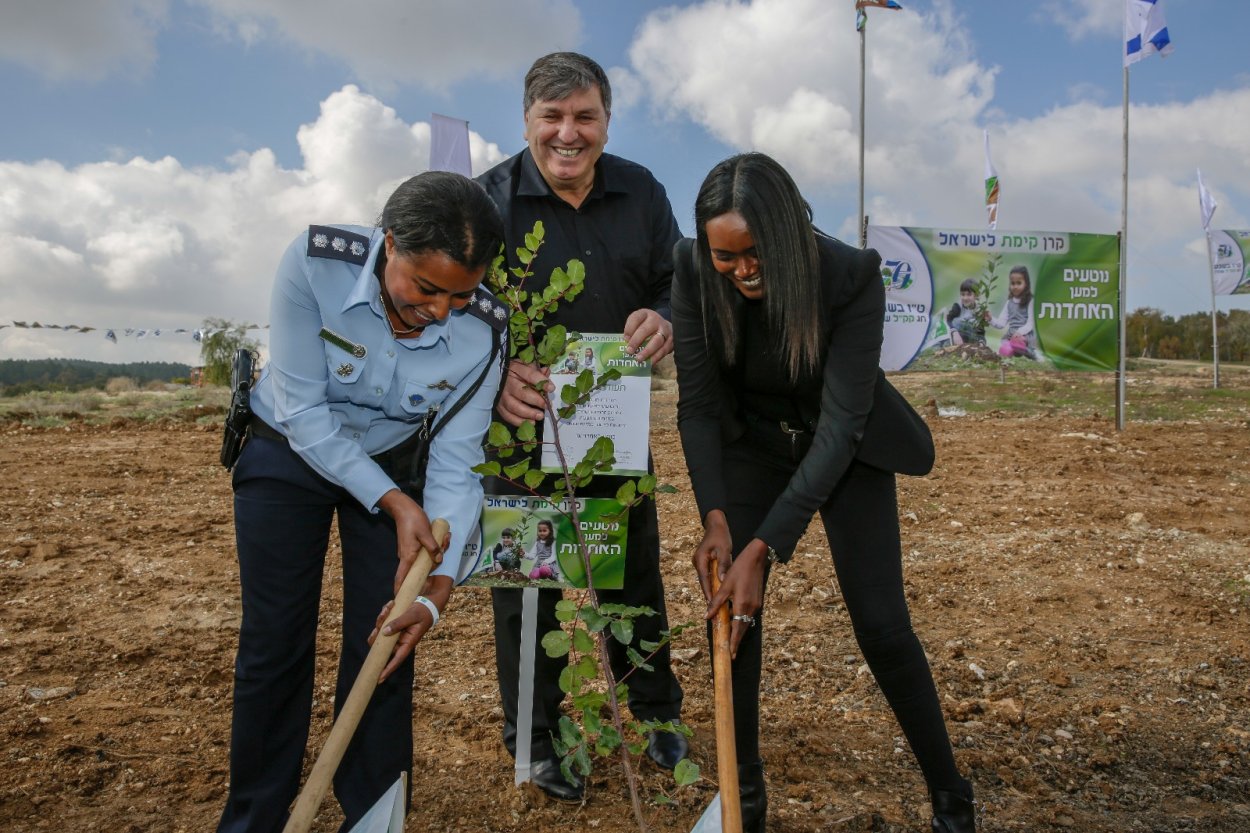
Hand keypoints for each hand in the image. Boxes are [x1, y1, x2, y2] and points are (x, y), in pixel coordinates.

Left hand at [369, 575, 452, 681]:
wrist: (427, 601)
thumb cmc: (423, 611)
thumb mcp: (412, 616)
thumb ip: (399, 623)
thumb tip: (384, 632)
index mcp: (408, 642)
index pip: (397, 659)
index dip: (388, 669)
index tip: (379, 679)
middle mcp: (399, 639)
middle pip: (381, 644)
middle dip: (378, 632)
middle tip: (382, 618)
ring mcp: (395, 631)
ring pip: (379, 631)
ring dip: (381, 618)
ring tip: (389, 607)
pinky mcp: (392, 623)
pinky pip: (382, 621)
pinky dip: (384, 612)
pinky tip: (391, 604)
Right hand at [376, 489, 446, 594]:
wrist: (404, 508)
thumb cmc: (413, 520)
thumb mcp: (426, 533)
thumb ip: (433, 548)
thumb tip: (438, 560)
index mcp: (408, 556)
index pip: (402, 577)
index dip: (401, 589)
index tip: (402, 599)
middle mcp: (407, 556)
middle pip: (420, 568)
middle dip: (436, 560)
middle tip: (445, 543)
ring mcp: (410, 552)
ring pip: (425, 558)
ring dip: (437, 550)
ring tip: (446, 537)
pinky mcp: (414, 546)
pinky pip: (426, 551)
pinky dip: (434, 546)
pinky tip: (443, 537)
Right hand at [496, 360, 551, 425]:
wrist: (494, 376)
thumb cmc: (514, 371)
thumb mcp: (524, 366)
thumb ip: (536, 370)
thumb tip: (546, 371)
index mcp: (515, 369)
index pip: (529, 375)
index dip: (541, 381)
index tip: (551, 388)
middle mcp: (507, 383)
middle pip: (521, 392)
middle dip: (536, 400)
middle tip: (546, 405)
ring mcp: (501, 396)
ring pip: (514, 406)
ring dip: (529, 413)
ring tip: (540, 416)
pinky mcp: (498, 406)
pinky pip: (508, 416)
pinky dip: (519, 421)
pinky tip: (531, 422)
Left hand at [623, 308, 672, 363]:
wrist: (664, 326)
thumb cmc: (646, 326)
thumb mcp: (637, 323)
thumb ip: (631, 330)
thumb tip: (627, 341)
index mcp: (645, 314)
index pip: (636, 318)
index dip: (629, 328)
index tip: (625, 339)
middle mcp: (656, 320)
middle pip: (645, 330)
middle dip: (636, 341)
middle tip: (629, 351)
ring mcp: (665, 330)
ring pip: (656, 341)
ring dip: (647, 351)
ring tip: (638, 359)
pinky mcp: (671, 340)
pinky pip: (664, 350)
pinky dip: (656, 357)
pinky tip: (649, 362)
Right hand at [692, 510, 732, 604]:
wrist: (716, 525)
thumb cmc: (721, 535)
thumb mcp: (724, 549)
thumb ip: (723, 564)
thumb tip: (722, 579)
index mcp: (700, 559)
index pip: (704, 579)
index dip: (707, 592)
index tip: (710, 604)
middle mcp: (698, 562)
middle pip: (703, 582)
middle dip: (708, 594)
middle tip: (713, 608)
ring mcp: (699, 562)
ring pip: (705, 579)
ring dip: (710, 590)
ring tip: (715, 604)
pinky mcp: (703, 562)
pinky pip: (708, 575)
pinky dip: (712, 583)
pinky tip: (718, 591)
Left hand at [705, 536, 768, 657]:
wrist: (756, 558)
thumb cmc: (739, 569)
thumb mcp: (725, 585)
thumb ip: (716, 602)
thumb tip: (706, 616)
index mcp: (742, 605)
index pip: (738, 629)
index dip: (734, 643)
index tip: (731, 654)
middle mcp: (752, 607)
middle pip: (743, 629)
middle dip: (737, 640)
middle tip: (731, 652)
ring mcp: (756, 604)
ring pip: (746, 622)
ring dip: (739, 631)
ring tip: (731, 640)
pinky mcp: (757, 600)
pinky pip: (749, 615)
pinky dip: (742, 621)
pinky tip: (736, 621)